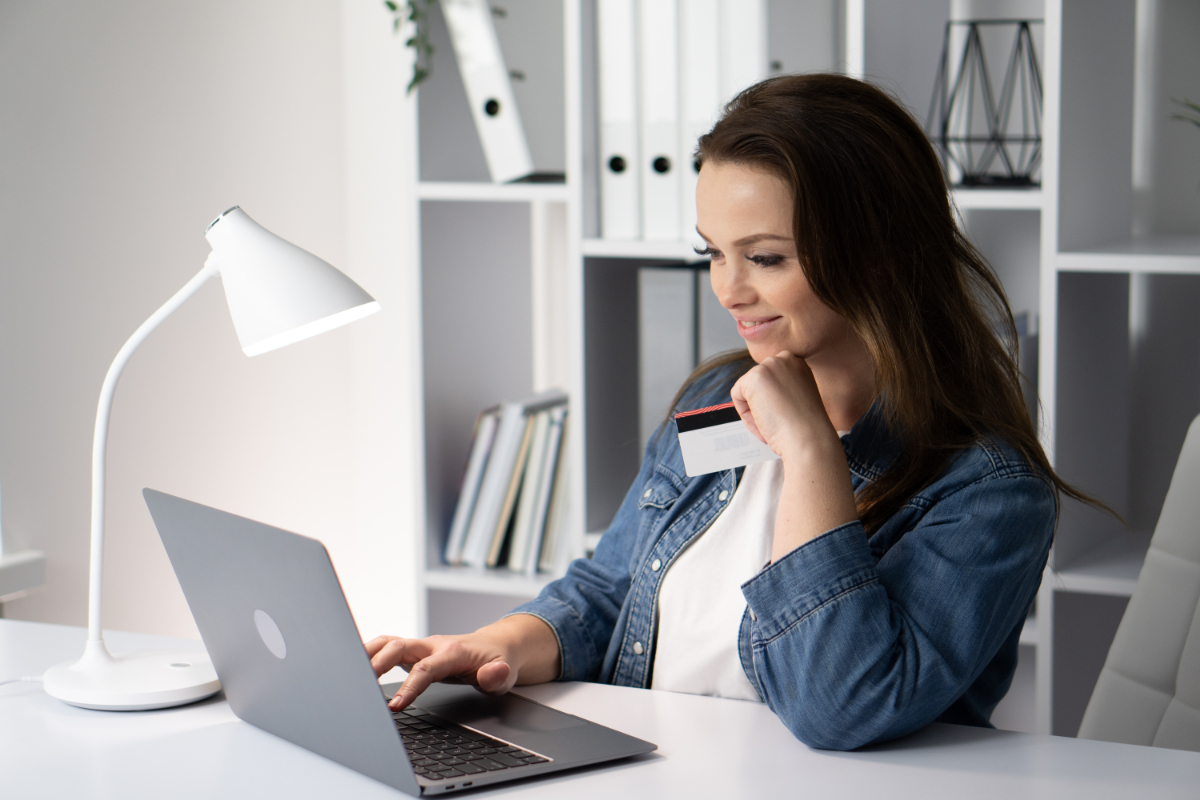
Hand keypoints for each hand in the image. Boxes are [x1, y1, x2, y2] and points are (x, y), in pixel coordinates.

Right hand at [365, 614, 559, 710]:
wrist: (497, 646)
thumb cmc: (498, 661)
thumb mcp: (506, 673)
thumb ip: (497, 676)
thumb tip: (492, 673)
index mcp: (453, 652)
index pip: (427, 668)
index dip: (410, 685)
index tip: (396, 705)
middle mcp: (433, 645)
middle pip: (398, 647)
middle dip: (377, 664)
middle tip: (360, 686)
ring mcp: (421, 646)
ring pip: (388, 643)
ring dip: (367, 654)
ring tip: (348, 674)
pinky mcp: (414, 651)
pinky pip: (387, 648)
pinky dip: (369, 654)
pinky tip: (355, 669)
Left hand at [730, 351, 838, 459]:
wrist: (809, 439)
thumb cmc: (806, 427)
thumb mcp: (798, 398)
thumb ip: (783, 388)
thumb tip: (763, 391)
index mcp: (798, 363)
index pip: (770, 379)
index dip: (774, 402)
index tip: (786, 414)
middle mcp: (785, 359)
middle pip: (758, 383)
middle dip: (764, 405)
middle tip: (780, 420)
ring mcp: (770, 366)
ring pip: (747, 390)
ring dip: (755, 411)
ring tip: (775, 422)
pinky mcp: (754, 377)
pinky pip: (737, 395)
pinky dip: (746, 414)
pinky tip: (765, 420)